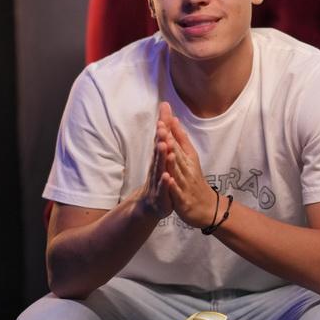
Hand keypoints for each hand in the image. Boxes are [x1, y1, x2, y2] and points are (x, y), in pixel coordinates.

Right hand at [137, 103, 173, 218]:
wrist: (152, 206)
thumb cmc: (159, 179)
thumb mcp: (162, 159)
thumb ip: (163, 140)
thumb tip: (165, 120)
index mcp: (159, 159)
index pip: (161, 141)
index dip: (163, 128)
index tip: (164, 114)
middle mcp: (157, 168)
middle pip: (159, 152)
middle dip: (161, 139)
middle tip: (162, 126)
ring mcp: (158, 182)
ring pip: (160, 168)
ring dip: (162, 157)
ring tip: (164, 146)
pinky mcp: (162, 196)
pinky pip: (164, 189)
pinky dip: (165, 183)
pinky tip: (167, 177)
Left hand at [166, 115, 217, 227]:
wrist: (207, 207)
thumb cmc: (195, 180)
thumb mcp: (190, 157)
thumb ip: (181, 139)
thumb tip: (174, 121)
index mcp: (187, 158)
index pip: (177, 139)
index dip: (169, 126)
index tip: (164, 111)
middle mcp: (186, 168)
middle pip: (176, 151)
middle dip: (169, 137)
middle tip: (161, 123)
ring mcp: (184, 183)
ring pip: (176, 169)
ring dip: (171, 158)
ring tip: (165, 145)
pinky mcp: (182, 198)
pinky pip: (176, 191)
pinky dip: (172, 184)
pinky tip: (167, 177)